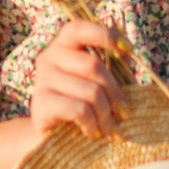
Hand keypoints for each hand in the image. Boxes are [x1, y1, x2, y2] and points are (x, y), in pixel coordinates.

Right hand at [28, 20, 124, 142]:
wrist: (54, 139)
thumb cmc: (84, 105)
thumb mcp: (102, 81)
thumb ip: (114, 64)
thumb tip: (127, 50)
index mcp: (63, 46)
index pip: (79, 29)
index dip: (104, 35)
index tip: (128, 50)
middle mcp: (48, 57)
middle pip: (93, 65)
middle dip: (115, 92)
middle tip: (123, 112)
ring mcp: (42, 80)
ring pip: (90, 91)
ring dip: (106, 114)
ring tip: (108, 127)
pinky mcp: (41, 104)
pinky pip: (80, 110)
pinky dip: (92, 124)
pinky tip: (92, 131)